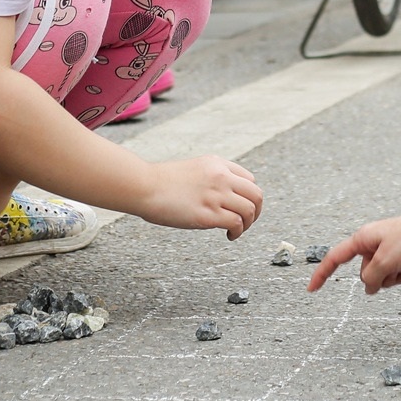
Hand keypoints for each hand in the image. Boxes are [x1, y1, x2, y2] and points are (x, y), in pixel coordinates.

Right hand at [138, 156, 261, 237]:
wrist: (144, 186)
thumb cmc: (161, 182)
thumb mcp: (194, 169)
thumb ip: (211, 178)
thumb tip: (221, 195)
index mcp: (217, 164)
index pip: (250, 179)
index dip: (249, 196)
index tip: (241, 206)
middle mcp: (220, 177)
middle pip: (256, 195)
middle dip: (256, 211)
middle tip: (247, 222)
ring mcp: (215, 195)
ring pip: (249, 210)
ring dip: (247, 224)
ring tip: (236, 231)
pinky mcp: (207, 214)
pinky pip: (236, 223)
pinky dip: (237, 232)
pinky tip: (229, 236)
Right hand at [308, 209, 400, 293]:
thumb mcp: (385, 261)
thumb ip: (370, 278)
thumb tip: (369, 288)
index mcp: (362, 239)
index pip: (335, 258)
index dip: (322, 274)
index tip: (312, 289)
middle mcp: (373, 243)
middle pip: (365, 274)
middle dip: (380, 277)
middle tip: (394, 266)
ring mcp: (388, 250)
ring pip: (383, 277)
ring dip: (397, 276)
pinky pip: (399, 274)